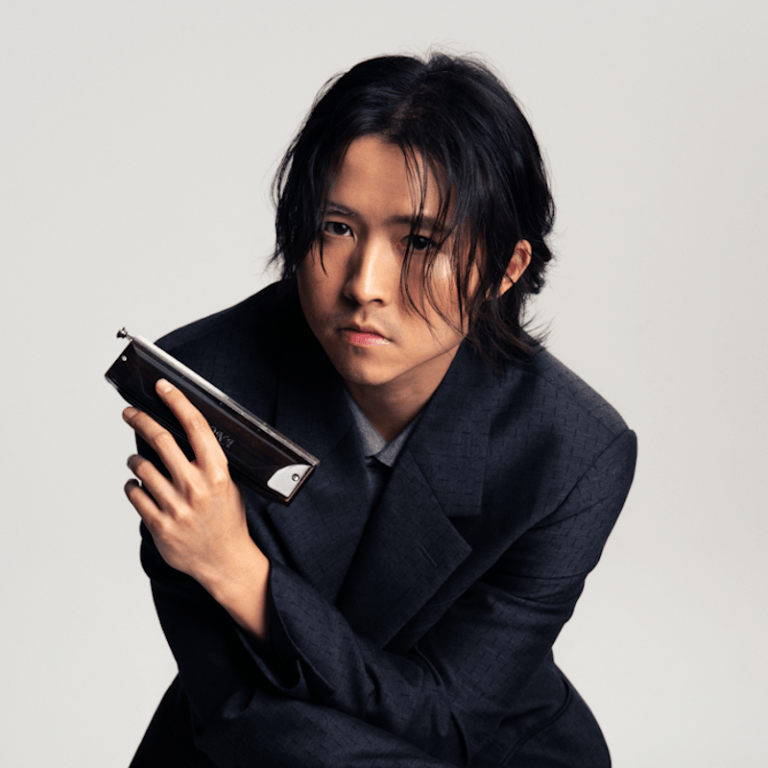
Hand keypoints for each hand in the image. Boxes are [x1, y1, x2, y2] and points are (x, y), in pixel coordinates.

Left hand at [123, 379, 268, 637]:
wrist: (226, 561)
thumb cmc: (227, 520)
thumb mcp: (229, 485)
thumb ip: (208, 463)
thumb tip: (182, 434)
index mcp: (218, 472)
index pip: (195, 426)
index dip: (177, 402)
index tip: (163, 387)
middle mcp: (196, 486)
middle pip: (160, 440)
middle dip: (140, 420)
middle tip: (130, 414)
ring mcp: (176, 507)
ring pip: (141, 468)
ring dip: (134, 461)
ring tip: (137, 463)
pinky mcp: (159, 525)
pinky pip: (134, 495)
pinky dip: (132, 487)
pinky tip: (138, 488)